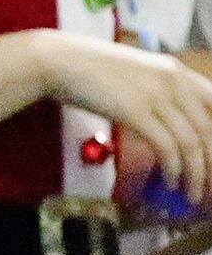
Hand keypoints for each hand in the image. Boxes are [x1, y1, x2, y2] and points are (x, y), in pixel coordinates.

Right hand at [36, 33, 211, 198]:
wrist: (58, 60)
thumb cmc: (90, 68)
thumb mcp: (136, 73)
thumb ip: (159, 91)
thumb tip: (172, 123)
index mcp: (175, 70)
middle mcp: (173, 81)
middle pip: (209, 130)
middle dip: (211, 163)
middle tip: (208, 185)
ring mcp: (155, 96)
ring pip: (192, 143)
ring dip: (196, 175)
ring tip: (191, 193)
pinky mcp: (135, 112)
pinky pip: (167, 148)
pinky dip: (174, 170)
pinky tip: (171, 181)